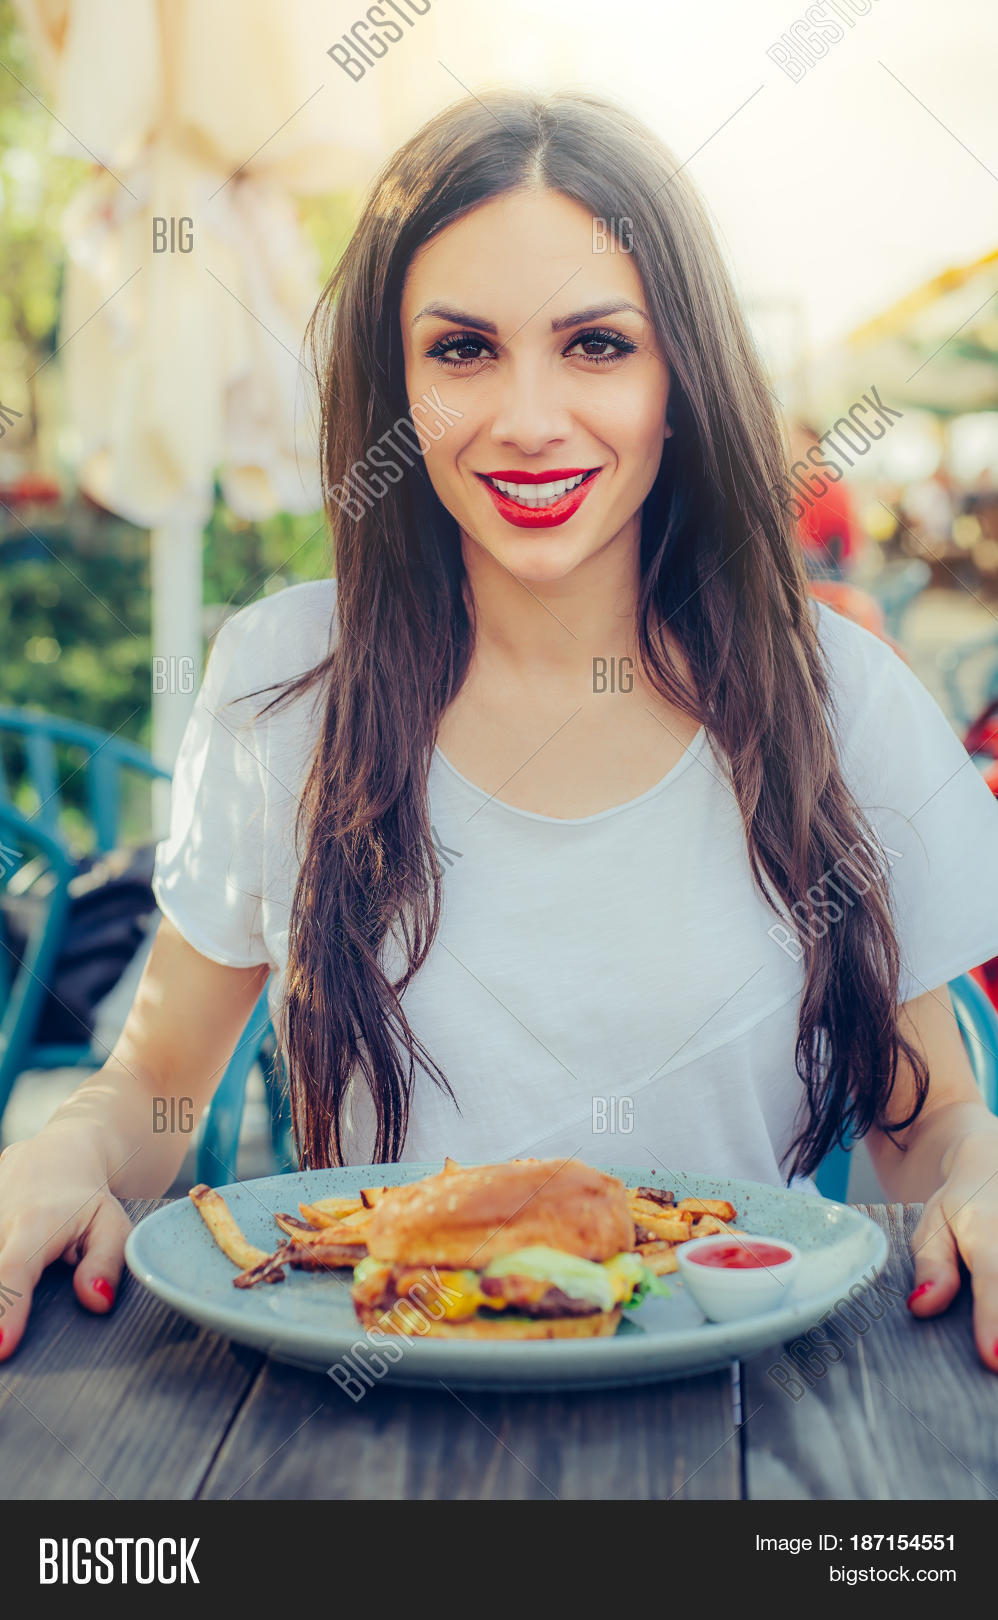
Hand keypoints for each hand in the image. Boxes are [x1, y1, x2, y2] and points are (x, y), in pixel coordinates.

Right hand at [0, 1129, 131, 1359]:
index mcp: (36, 1222)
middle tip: (5, 1353)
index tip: (1, 1348)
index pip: (15, 1269)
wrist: (56, 1155)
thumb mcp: (113, 1224)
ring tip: (6, 1330)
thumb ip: (107, 1263)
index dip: (7, 1308)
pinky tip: (6, 1308)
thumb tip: (96, 1302)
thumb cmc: (88, 1199)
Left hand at [907, 1129, 997, 1371]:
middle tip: (990, 1367)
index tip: (993, 1360)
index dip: (994, 1321)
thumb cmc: (962, 1204)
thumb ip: (932, 1267)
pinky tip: (996, 1332)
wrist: (995, 1163)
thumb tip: (922, 1308)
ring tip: (992, 1355)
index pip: (994, 1281)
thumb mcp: (933, 1225)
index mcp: (988, 1228)